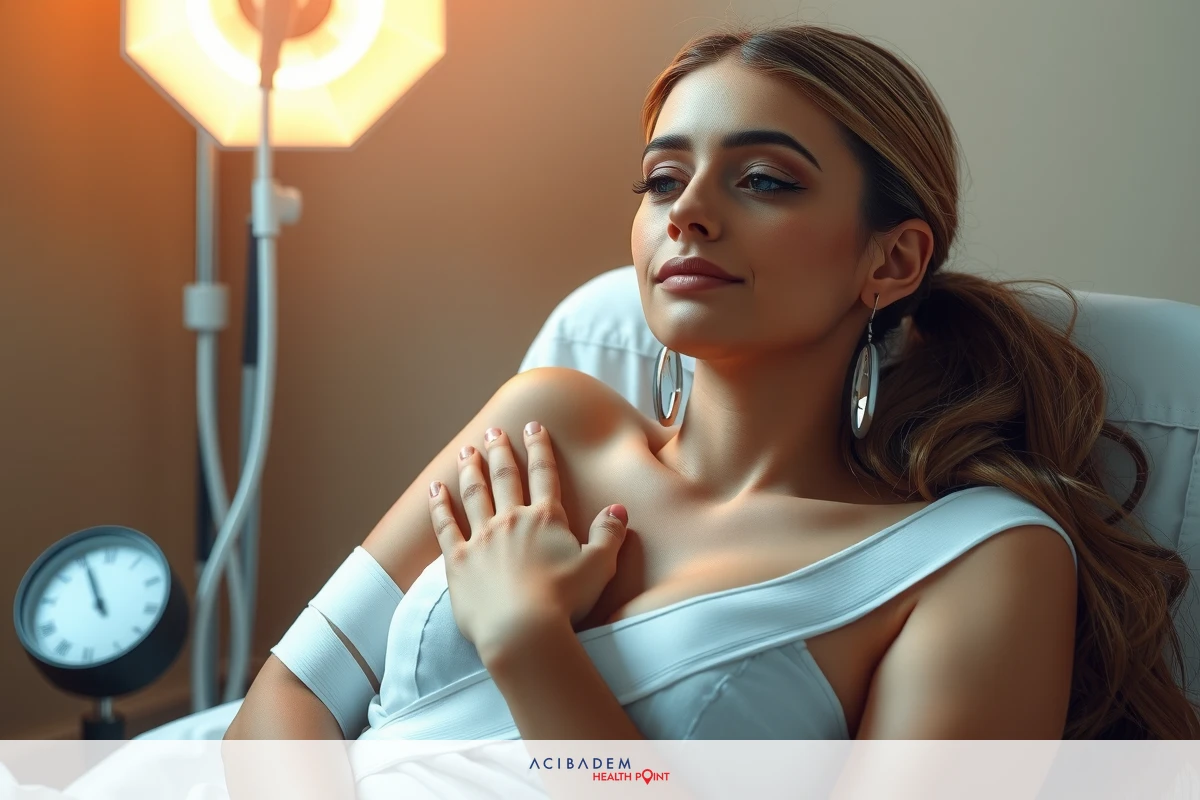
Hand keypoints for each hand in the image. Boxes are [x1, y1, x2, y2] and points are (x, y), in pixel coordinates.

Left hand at [427, 421, 627, 662]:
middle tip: (493, 430)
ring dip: (470, 470)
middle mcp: (511, 520)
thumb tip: (618, 509)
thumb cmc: (564, 600)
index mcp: (544, 519)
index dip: (539, 448)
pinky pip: (446, 526)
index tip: (533, 426)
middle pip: (505, 477)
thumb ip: (608, 534)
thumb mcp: (598, 566)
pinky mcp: (459, 560)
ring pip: (474, 494)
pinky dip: (439, 505)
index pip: (544, 474)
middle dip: (500, 451)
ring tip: (466, 451)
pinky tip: (435, 487)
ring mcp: (481, 538)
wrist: (522, 630)